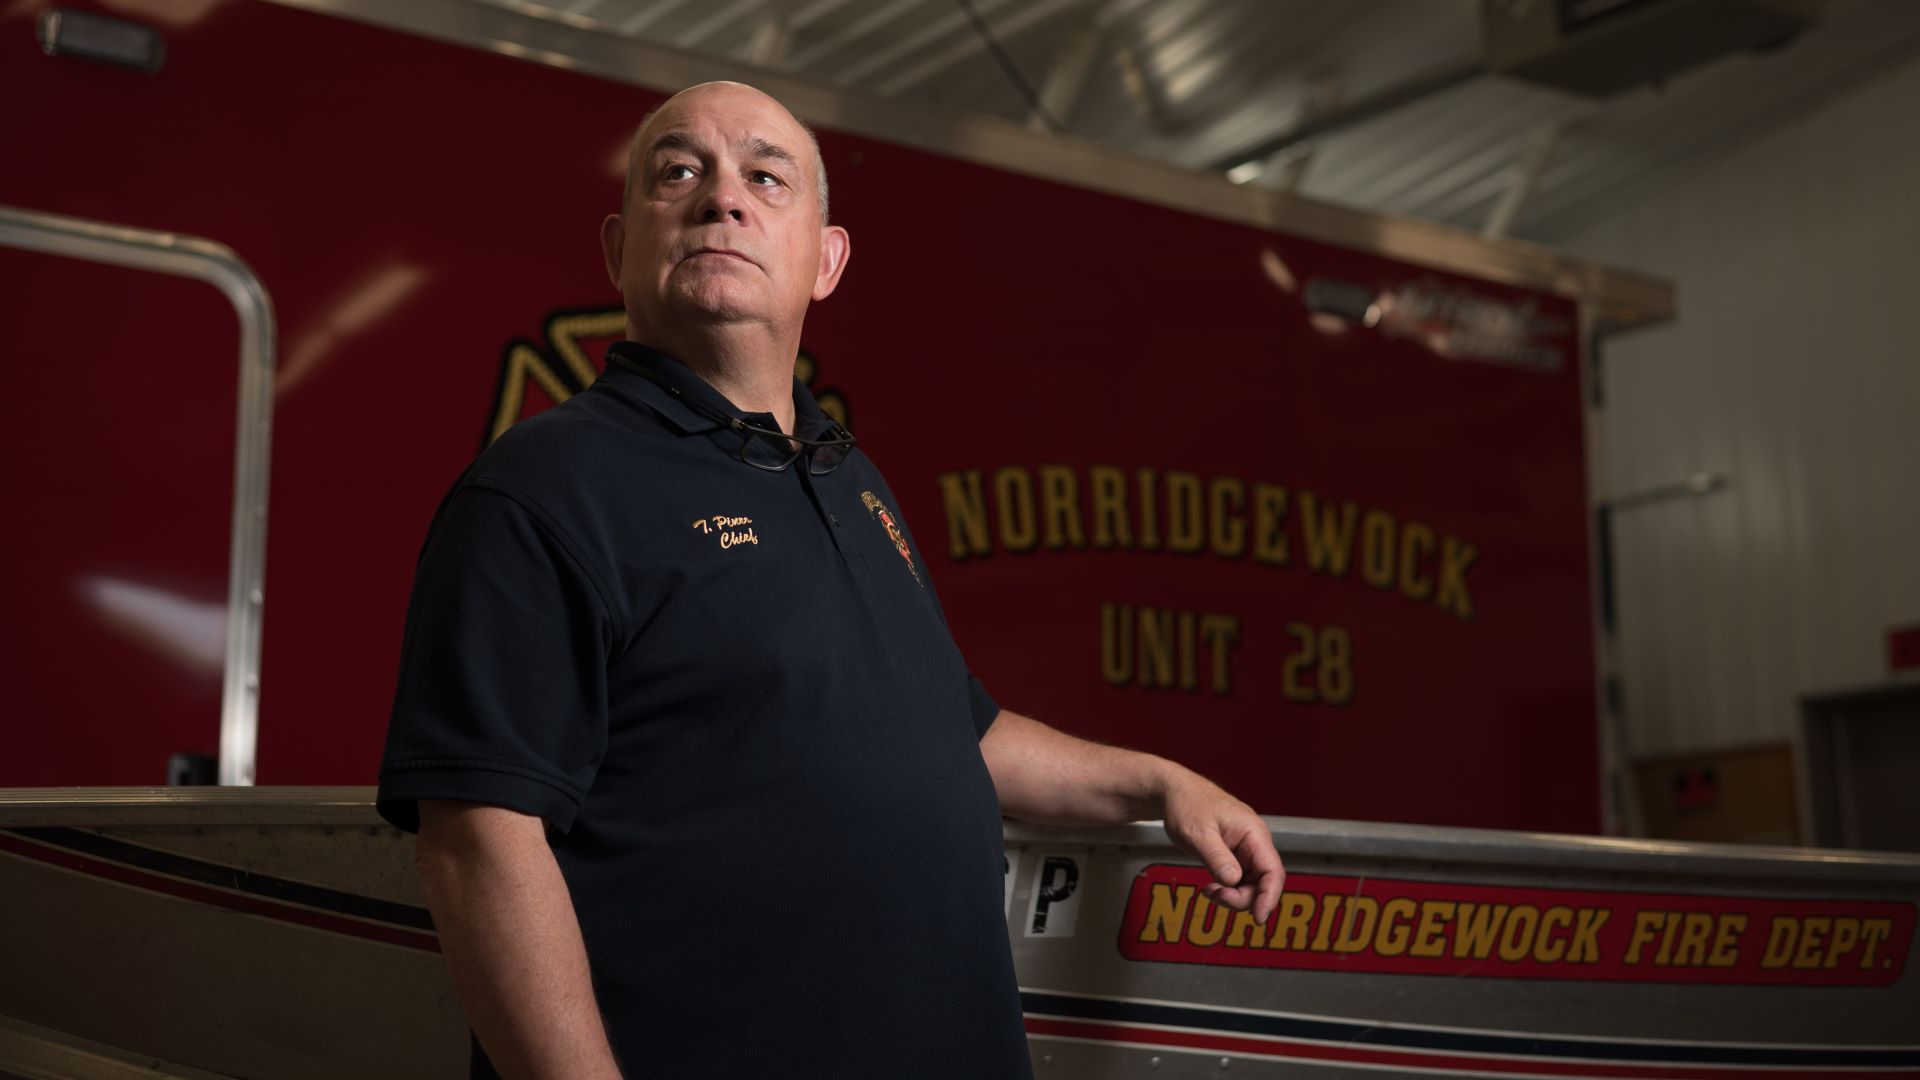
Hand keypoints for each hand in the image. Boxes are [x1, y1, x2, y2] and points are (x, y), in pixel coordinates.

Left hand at [1159, 769, 1284, 923]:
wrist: (1174, 793)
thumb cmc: (1187, 805)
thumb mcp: (1199, 833)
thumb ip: (1217, 858)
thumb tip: (1233, 881)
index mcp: (1253, 833)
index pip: (1273, 871)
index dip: (1269, 897)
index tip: (1258, 918)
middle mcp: (1254, 843)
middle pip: (1263, 883)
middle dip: (1242, 898)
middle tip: (1214, 896)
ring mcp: (1245, 850)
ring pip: (1251, 885)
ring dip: (1233, 896)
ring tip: (1208, 891)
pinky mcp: (1234, 856)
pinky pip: (1239, 881)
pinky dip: (1227, 890)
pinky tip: (1210, 887)